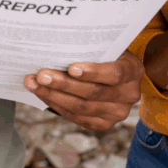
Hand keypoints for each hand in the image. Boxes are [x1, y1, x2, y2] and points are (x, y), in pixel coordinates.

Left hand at [24, 51, 143, 129]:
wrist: (115, 71)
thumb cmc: (105, 53)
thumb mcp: (105, 45)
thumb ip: (91, 47)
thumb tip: (58, 44)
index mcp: (133, 70)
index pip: (114, 74)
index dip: (93, 72)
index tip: (71, 67)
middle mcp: (129, 94)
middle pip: (93, 93)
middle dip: (63, 84)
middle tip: (41, 75)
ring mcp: (117, 113)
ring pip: (81, 108)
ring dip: (53, 96)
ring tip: (33, 83)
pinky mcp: (103, 123)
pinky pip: (77, 117)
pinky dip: (57, 105)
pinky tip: (42, 94)